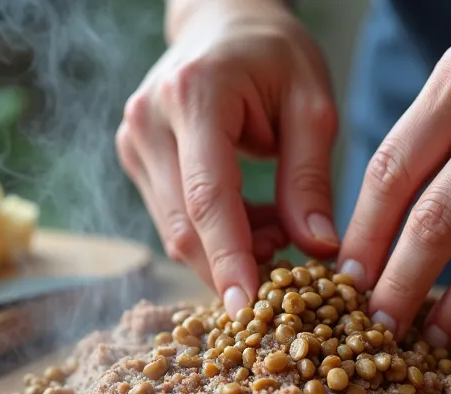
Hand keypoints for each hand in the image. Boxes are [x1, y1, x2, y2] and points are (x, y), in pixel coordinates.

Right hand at [116, 0, 340, 315]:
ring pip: (175, 230)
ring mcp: (133, 141)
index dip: (228, 257)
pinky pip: (173, 218)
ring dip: (228, 251)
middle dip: (234, 265)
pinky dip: (217, 234)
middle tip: (288, 274)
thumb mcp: (312, 105)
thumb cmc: (275, 55)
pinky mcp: (134, 158)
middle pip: (182, 224)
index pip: (207, 195)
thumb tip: (317, 250)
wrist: (223, 20)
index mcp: (194, 95)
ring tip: (280, 231)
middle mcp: (148, 120)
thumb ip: (310, 179)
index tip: (248, 308)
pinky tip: (256, 219)